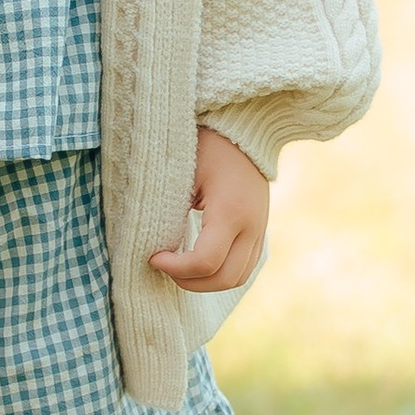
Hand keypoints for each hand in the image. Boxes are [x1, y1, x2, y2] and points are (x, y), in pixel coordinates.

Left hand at [147, 123, 269, 296]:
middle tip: (164, 268)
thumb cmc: (207, 146)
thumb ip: (172, 211)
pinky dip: (221, 272)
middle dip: (190, 282)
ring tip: (179, 268)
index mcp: (231, 211)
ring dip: (207, 282)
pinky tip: (197, 263)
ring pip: (237, 278)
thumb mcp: (184, 174)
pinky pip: (244, 267)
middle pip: (224, 279)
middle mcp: (252, 226)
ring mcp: (260, 231)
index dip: (176, 268)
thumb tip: (155, 244)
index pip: (205, 261)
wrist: (244, 132)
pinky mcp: (260, 232)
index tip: (154, 257)